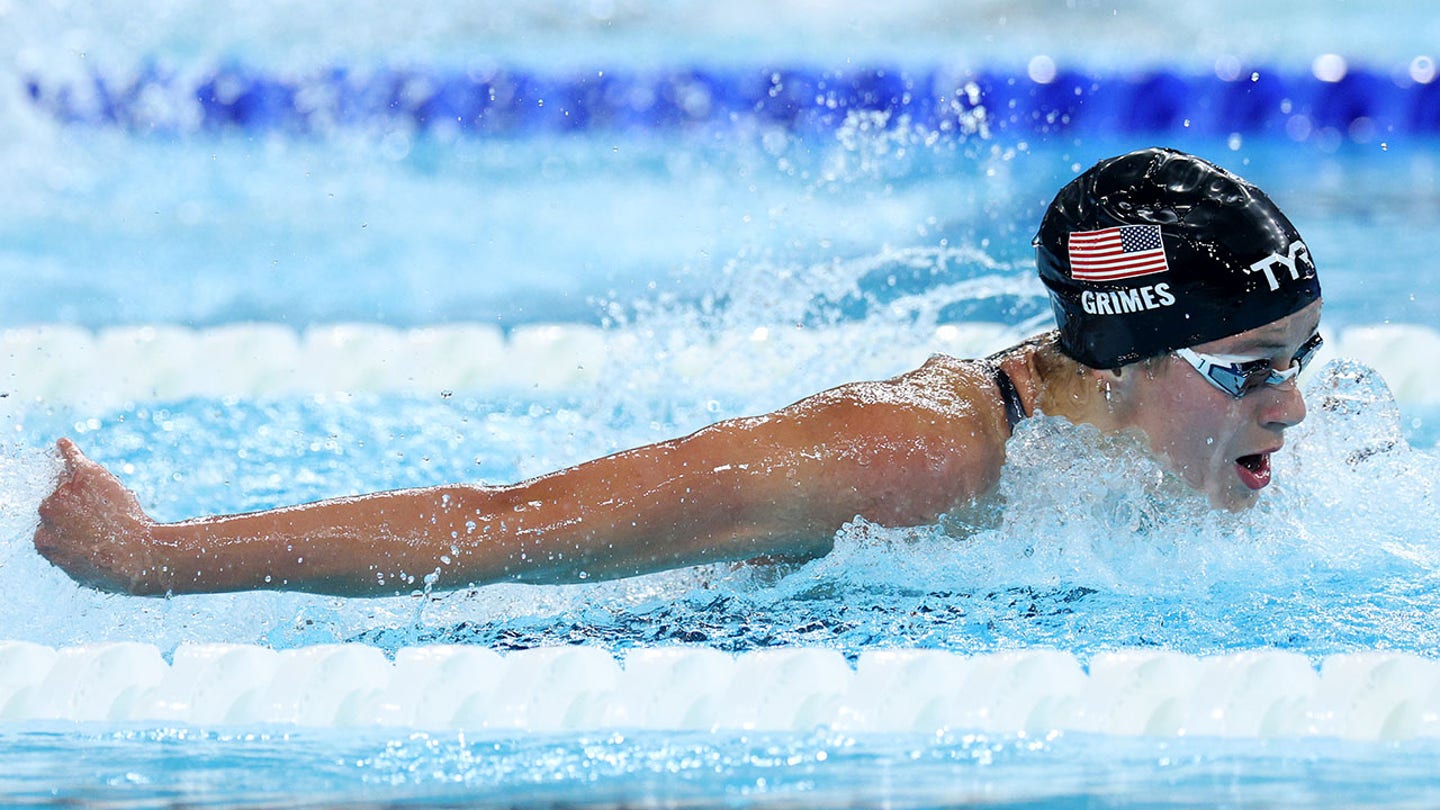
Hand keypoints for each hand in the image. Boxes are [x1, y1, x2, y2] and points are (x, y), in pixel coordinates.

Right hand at [33, 438, 166, 594]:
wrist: (138, 554)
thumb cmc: (115, 567)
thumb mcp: (80, 570)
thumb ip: (66, 554)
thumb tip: (65, 550)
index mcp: (42, 540)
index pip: (50, 525)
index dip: (72, 528)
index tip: (89, 534)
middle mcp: (47, 513)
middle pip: (57, 502)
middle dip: (77, 510)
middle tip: (104, 522)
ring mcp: (64, 492)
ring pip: (68, 484)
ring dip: (84, 490)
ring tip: (108, 507)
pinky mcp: (85, 476)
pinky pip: (72, 458)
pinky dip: (68, 451)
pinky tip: (63, 445)